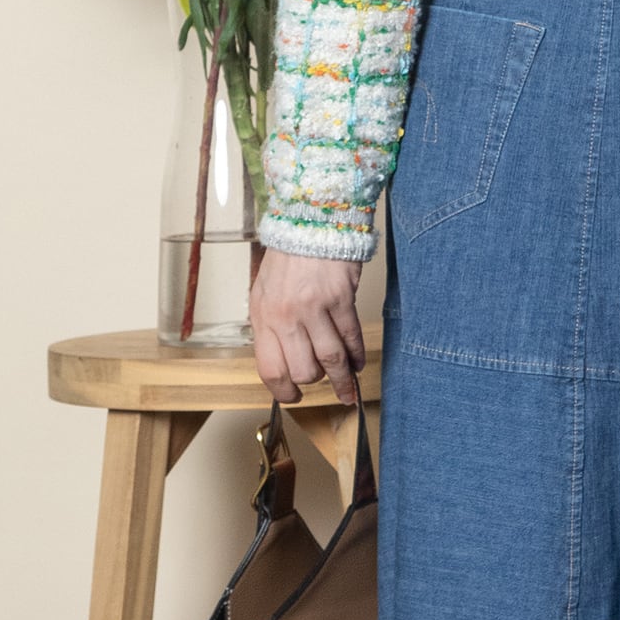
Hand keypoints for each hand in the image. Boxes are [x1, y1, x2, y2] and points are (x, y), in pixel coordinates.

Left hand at [249, 247, 365, 405]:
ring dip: (341, 380)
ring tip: (347, 391)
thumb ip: (270, 327)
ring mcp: (315, 308)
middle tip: (320, 379)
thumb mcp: (263, 293)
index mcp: (263, 316)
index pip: (270, 369)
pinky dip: (356, 356)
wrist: (309, 222)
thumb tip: (282, 361)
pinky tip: (357, 364)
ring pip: (330, 359)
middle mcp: (286, 316)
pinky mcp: (340, 300)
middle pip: (303, 370)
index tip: (292, 397)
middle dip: (314, 380)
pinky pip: (351, 338)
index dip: (282, 391)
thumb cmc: (287, 258)